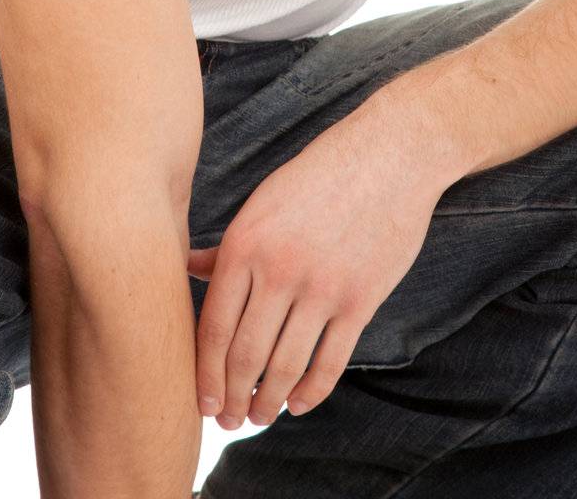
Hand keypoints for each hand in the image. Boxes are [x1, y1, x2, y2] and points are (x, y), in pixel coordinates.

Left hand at [186, 98, 443, 430]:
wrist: (390, 153)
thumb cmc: (321, 174)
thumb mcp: (265, 201)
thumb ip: (227, 246)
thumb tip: (186, 269)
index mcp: (246, 243)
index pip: (213, 327)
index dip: (203, 374)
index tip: (200, 404)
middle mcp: (279, 268)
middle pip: (245, 354)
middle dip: (231, 398)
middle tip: (227, 422)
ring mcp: (322, 286)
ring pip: (284, 365)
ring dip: (268, 403)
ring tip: (260, 417)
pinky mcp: (360, 299)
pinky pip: (329, 361)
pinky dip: (311, 392)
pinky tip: (298, 403)